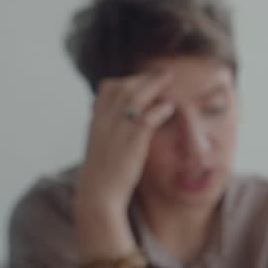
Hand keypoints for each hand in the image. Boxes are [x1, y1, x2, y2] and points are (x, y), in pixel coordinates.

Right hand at [77, 70, 173, 216]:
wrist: (97, 195)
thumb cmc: (103, 176)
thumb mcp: (102, 149)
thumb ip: (109, 133)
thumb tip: (121, 128)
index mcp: (96, 121)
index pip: (107, 89)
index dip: (125, 80)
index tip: (140, 78)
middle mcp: (104, 121)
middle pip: (122, 87)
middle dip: (143, 77)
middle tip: (162, 72)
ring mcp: (117, 129)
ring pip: (135, 96)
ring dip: (154, 84)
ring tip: (170, 78)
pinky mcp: (132, 141)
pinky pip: (147, 117)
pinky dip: (160, 109)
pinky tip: (171, 107)